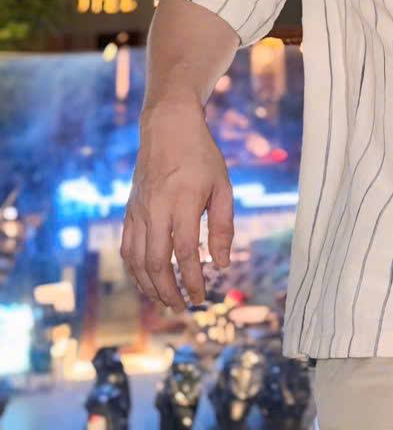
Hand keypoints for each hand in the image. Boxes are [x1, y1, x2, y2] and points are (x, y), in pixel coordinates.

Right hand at [121, 99, 233, 311]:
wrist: (168, 128)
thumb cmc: (201, 157)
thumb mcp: (222, 186)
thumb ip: (222, 226)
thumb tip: (222, 264)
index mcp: (183, 203)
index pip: (185, 253)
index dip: (193, 280)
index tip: (201, 297)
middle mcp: (156, 209)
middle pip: (156, 262)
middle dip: (168, 291)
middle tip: (182, 307)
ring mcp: (139, 210)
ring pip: (136, 259)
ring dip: (149, 286)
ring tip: (164, 301)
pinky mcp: (129, 210)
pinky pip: (127, 247)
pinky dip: (134, 269)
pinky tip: (146, 280)